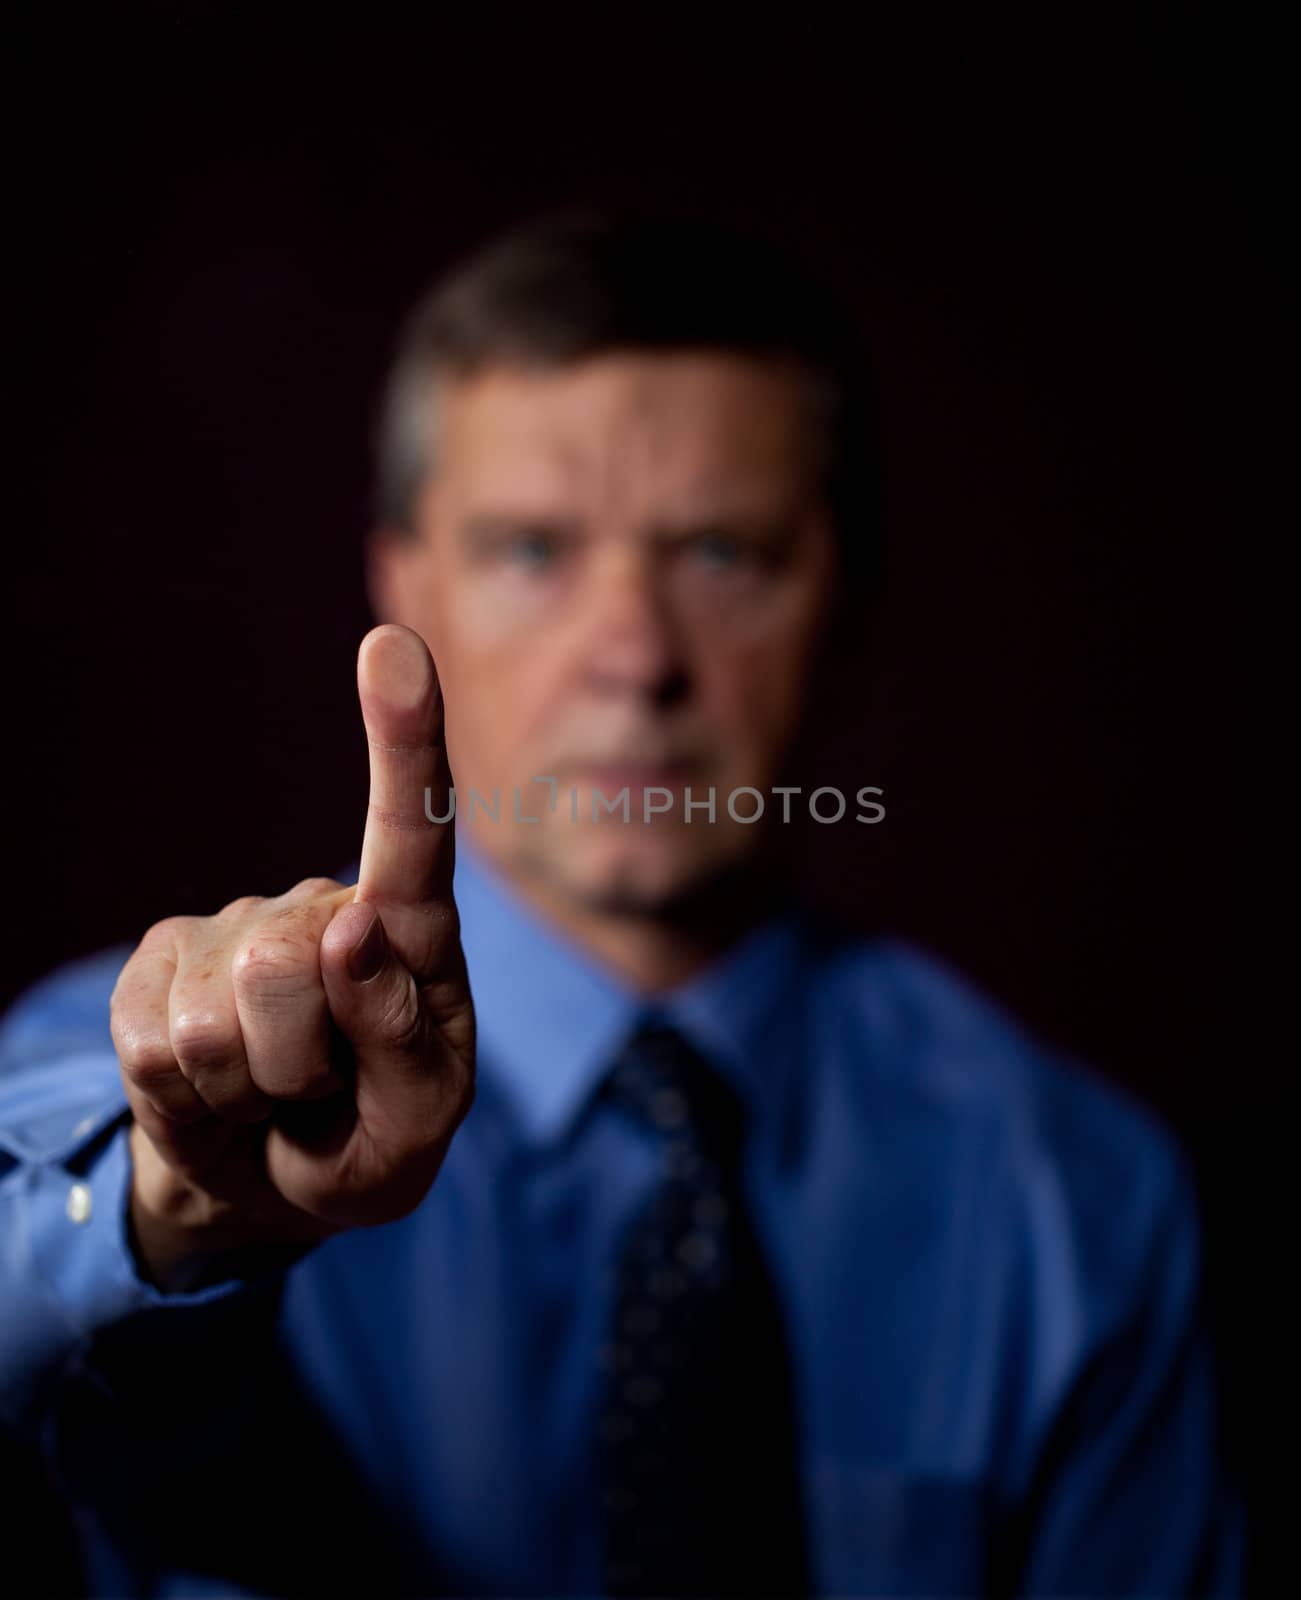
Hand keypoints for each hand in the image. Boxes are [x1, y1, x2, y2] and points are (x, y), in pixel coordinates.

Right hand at [110, 625, 474, 1289]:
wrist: (267, 1183)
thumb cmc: (367, 1143)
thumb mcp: (417, 1128)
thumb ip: (406, 1042)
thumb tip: (352, 931)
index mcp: (412, 938)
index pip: (413, 836)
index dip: (404, 741)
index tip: (393, 645)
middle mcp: (323, 909)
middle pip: (289, 966)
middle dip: (300, 1065)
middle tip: (318, 1091)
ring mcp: (236, 930)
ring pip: (216, 1020)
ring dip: (248, 1089)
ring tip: (274, 1092)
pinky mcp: (160, 962)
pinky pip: (154, 1047)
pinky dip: (191, 1101)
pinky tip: (220, 1090)